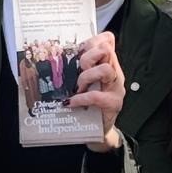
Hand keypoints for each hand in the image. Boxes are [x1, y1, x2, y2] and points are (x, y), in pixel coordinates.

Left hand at [70, 30, 124, 151]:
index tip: (79, 52)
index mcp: (107, 64)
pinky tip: (72, 102)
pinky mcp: (114, 104)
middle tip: (78, 70)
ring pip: (106, 70)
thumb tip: (56, 56)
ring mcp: (116, 89)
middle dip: (88, 57)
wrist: (96, 132)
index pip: (107, 40)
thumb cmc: (87, 104)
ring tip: (77, 88)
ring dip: (86, 77)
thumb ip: (77, 69)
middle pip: (107, 50)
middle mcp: (115, 73)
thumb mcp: (83, 82)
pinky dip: (81, 98)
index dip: (92, 41)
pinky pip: (97, 96)